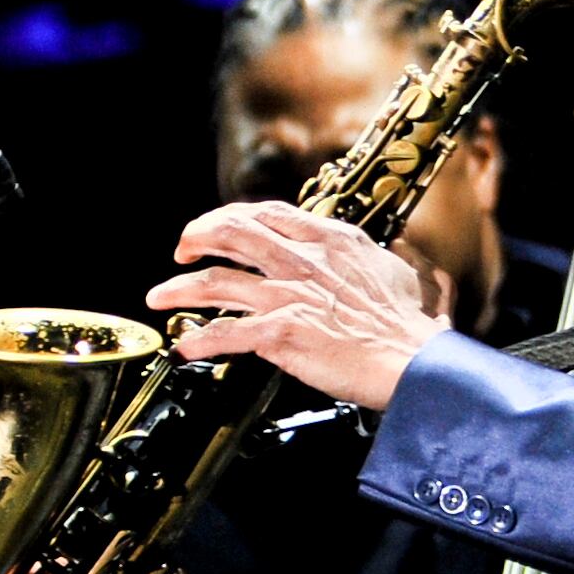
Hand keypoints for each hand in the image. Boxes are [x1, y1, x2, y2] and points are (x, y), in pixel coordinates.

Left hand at [148, 201, 451, 408]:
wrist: (413, 360)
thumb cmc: (410, 325)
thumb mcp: (394, 272)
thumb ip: (370, 260)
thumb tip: (375, 258)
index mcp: (330, 241)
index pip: (268, 214)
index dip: (234, 216)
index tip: (219, 226)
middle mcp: (303, 261)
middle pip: (232, 233)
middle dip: (197, 237)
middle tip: (182, 250)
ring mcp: (288, 296)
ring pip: (215, 282)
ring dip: (179, 288)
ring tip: (159, 296)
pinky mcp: (280, 333)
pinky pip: (225, 334)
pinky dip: (199, 341)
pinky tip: (184, 348)